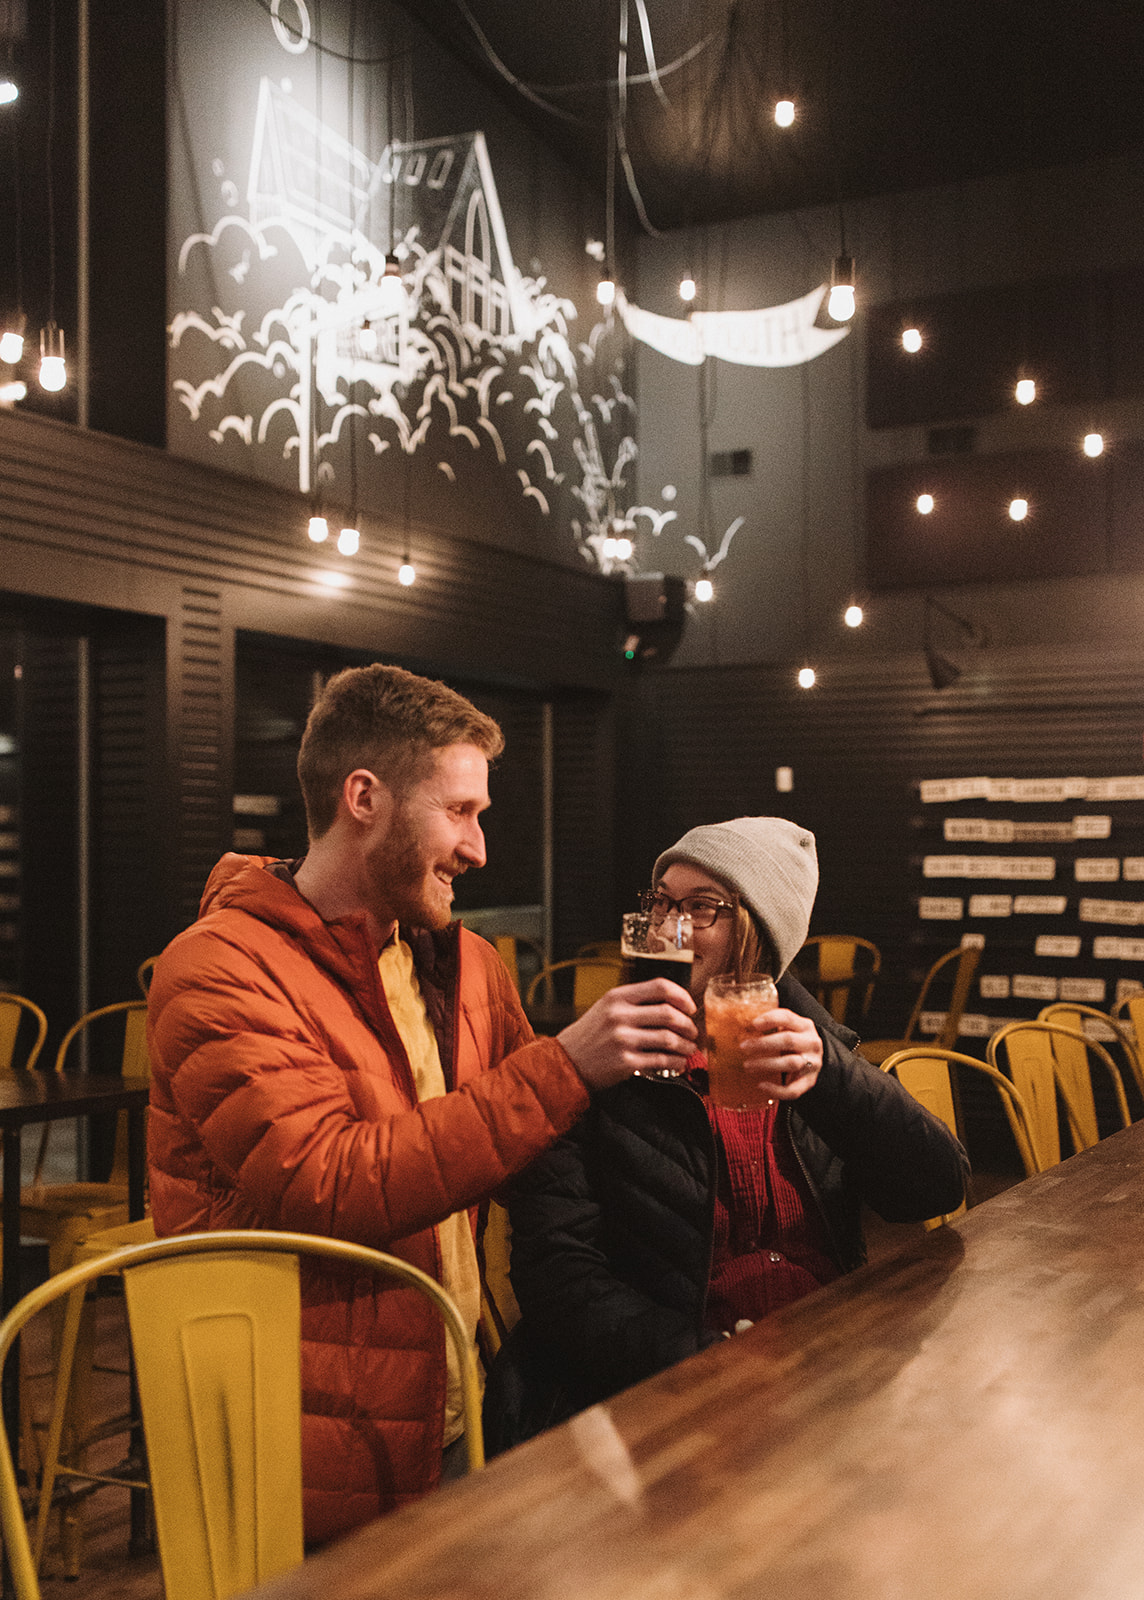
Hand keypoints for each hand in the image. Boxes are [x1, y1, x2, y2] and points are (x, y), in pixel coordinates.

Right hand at [558, 980, 697, 1089]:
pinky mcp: (625, 1062)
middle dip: (688, 1025)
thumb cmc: (589, 1035)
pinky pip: (661, 1060)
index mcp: (617, 997)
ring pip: (668, 1038)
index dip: (682, 996)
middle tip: (692, 1032)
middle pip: (669, 1014)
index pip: (660, 986)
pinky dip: (676, 1063)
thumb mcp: (606, 1008)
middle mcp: (620, 1015)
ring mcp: (622, 1039)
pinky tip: (678, 1063)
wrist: (565, 1061)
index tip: (690, 1007)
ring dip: (686, 1045)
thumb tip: (672, 1006)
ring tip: (688, 1048)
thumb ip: (634, 1003)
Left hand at [739, 1007, 822, 1100]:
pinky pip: (793, 1089)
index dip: (770, 1019)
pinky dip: (776, 1089)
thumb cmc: (792, 1042)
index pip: (788, 1018)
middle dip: (763, 1044)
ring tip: (747, 1065)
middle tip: (743, 1047)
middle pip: (788, 1040)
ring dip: (766, 1064)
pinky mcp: (809, 1082)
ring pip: (791, 1063)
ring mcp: (813, 1063)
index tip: (753, 1024)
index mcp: (804, 1026)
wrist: (813, 1059)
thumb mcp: (788, 1028)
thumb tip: (739, 1025)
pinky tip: (761, 1085)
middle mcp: (811, 1043)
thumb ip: (771, 1026)